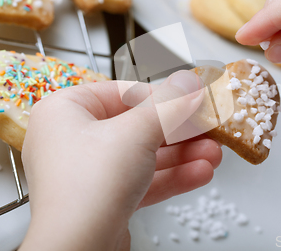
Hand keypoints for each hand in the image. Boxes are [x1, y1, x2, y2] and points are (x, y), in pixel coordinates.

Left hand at [19, 71, 221, 250]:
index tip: (193, 96)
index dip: (164, 95)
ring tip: (214, 153)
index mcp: (66, 111)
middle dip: (181, 130)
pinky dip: (172, 176)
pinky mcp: (104, 199)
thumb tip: (189, 82)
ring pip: (145, 155)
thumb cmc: (88, 186)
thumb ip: (168, 104)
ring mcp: (89, 172)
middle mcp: (73, 139)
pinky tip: (200, 173)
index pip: (124, 92)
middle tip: (209, 126)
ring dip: (183, 155)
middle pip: (139, 126)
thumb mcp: (137, 132)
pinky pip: (143, 180)